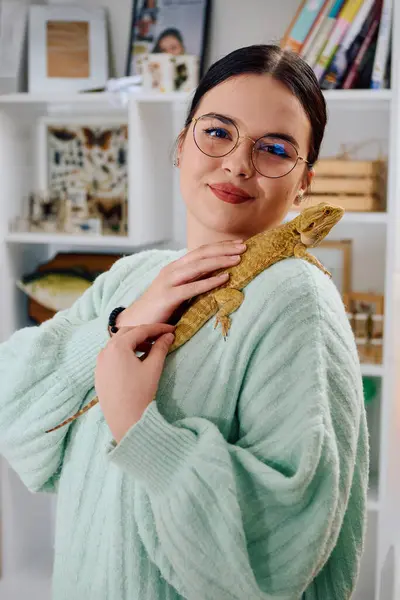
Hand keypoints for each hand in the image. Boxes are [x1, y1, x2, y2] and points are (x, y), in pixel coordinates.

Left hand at [95, 323, 175, 442]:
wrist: (126, 420)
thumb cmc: (140, 392)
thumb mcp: (153, 367)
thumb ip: (160, 348)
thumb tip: (168, 336)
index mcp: (118, 346)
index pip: (140, 330)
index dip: (158, 328)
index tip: (172, 329)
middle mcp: (105, 351)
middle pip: (127, 334)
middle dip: (144, 333)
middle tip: (161, 337)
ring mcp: (100, 363)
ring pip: (117, 344)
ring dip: (134, 343)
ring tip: (150, 349)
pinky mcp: (99, 374)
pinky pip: (111, 356)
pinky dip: (124, 353)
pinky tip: (136, 361)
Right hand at [116, 239, 246, 327]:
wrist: (134, 322)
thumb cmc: (159, 308)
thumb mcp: (178, 290)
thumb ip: (193, 281)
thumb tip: (216, 277)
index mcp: (175, 267)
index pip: (200, 251)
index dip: (220, 246)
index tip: (239, 243)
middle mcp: (172, 270)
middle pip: (201, 254)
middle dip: (224, 249)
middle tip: (244, 246)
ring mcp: (168, 282)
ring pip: (198, 266)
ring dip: (219, 261)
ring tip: (238, 259)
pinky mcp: (168, 297)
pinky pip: (192, 288)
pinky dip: (209, 282)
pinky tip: (224, 279)